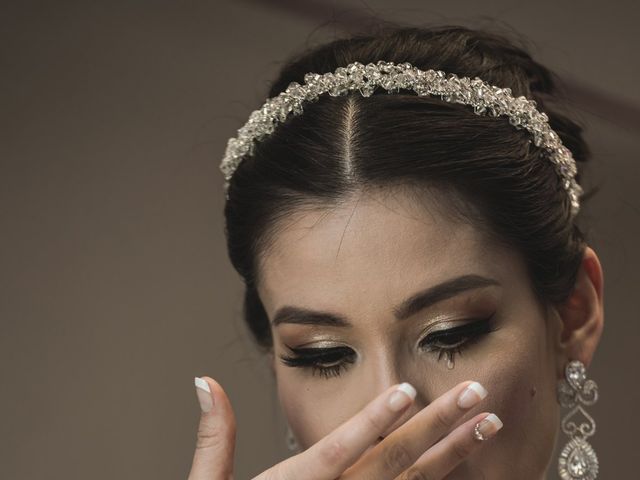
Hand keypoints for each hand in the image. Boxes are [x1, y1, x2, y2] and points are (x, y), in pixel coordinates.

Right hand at [187, 376, 501, 479]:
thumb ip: (214, 438)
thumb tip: (206, 381)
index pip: (338, 449)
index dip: (373, 420)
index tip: (407, 390)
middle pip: (391, 463)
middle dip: (435, 425)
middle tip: (474, 392)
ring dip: (453, 456)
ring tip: (488, 425)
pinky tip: (470, 469)